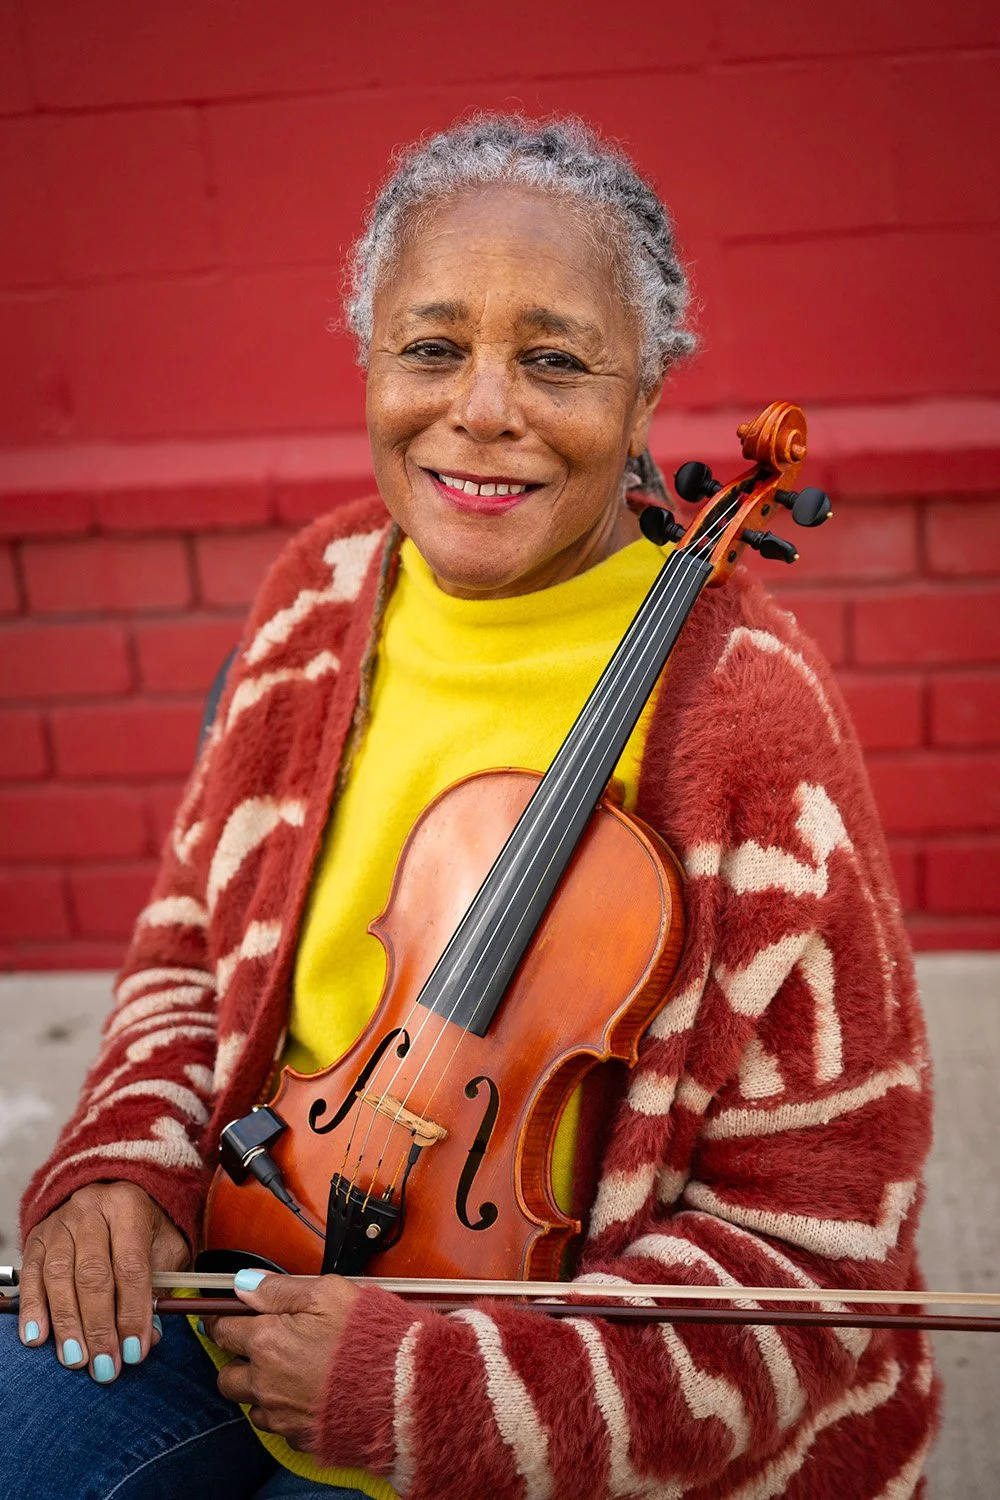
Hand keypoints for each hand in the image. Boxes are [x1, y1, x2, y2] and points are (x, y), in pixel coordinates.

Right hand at [19, 1182, 188, 1380]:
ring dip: (67, 1325)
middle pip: (92, 1275)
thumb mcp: (164, 1247)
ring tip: (76, 1360)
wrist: (109, 1195)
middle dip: (99, 1326)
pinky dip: (32, 1310)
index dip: (133, 1312)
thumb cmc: (142, 1228)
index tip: (136, 1351)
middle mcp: (91, 1211)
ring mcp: (59, 1224)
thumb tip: (148, 1338)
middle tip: (105, 1366)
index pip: (131, 1266)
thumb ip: (160, 1288)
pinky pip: (30, 1277)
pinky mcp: (36, 1240)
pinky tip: (36, 1338)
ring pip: (58, 1277)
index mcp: (128, 1207)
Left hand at [207, 1270, 359, 1450]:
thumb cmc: (367, 1335)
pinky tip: (303, 1395)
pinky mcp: (300, 1437)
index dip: (219, 1320)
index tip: (219, 1317)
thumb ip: (279, 1289)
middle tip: (254, 1348)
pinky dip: (282, 1411)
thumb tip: (244, 1284)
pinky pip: (277, 1425)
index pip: (223, 1331)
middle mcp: (265, 1383)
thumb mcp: (326, 1293)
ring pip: (250, 1404)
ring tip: (284, 1372)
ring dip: (258, 1389)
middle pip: (226, 1376)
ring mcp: (281, 1414)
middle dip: (234, 1361)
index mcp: (267, 1342)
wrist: (401, 1386)